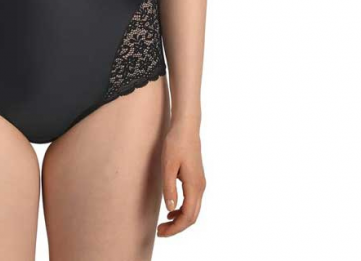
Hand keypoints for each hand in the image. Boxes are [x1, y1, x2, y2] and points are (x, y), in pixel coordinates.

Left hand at [157, 122, 205, 237]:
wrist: (186, 127)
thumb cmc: (175, 143)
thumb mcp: (168, 165)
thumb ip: (169, 188)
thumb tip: (170, 210)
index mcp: (194, 186)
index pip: (188, 216)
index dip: (175, 228)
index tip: (161, 232)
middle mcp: (200, 187)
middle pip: (192, 217)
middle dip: (177, 228)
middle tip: (160, 231)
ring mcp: (200, 183)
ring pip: (193, 210)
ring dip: (180, 220)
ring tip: (164, 224)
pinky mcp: (196, 179)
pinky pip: (192, 201)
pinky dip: (183, 210)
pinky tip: (171, 210)